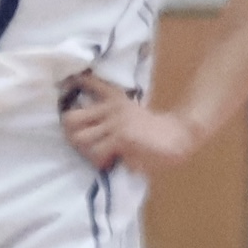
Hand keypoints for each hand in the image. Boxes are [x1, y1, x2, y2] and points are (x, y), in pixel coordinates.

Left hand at [59, 74, 203, 173]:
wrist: (180, 135)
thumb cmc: (154, 131)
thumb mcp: (131, 116)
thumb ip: (110, 118)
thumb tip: (85, 130)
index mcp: (116, 100)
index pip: (91, 85)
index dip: (75, 86)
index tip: (67, 86)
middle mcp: (112, 108)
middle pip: (71, 119)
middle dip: (71, 134)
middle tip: (82, 141)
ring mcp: (116, 122)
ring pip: (79, 138)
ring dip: (86, 151)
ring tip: (98, 154)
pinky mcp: (122, 137)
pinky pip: (97, 153)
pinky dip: (101, 161)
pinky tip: (111, 161)